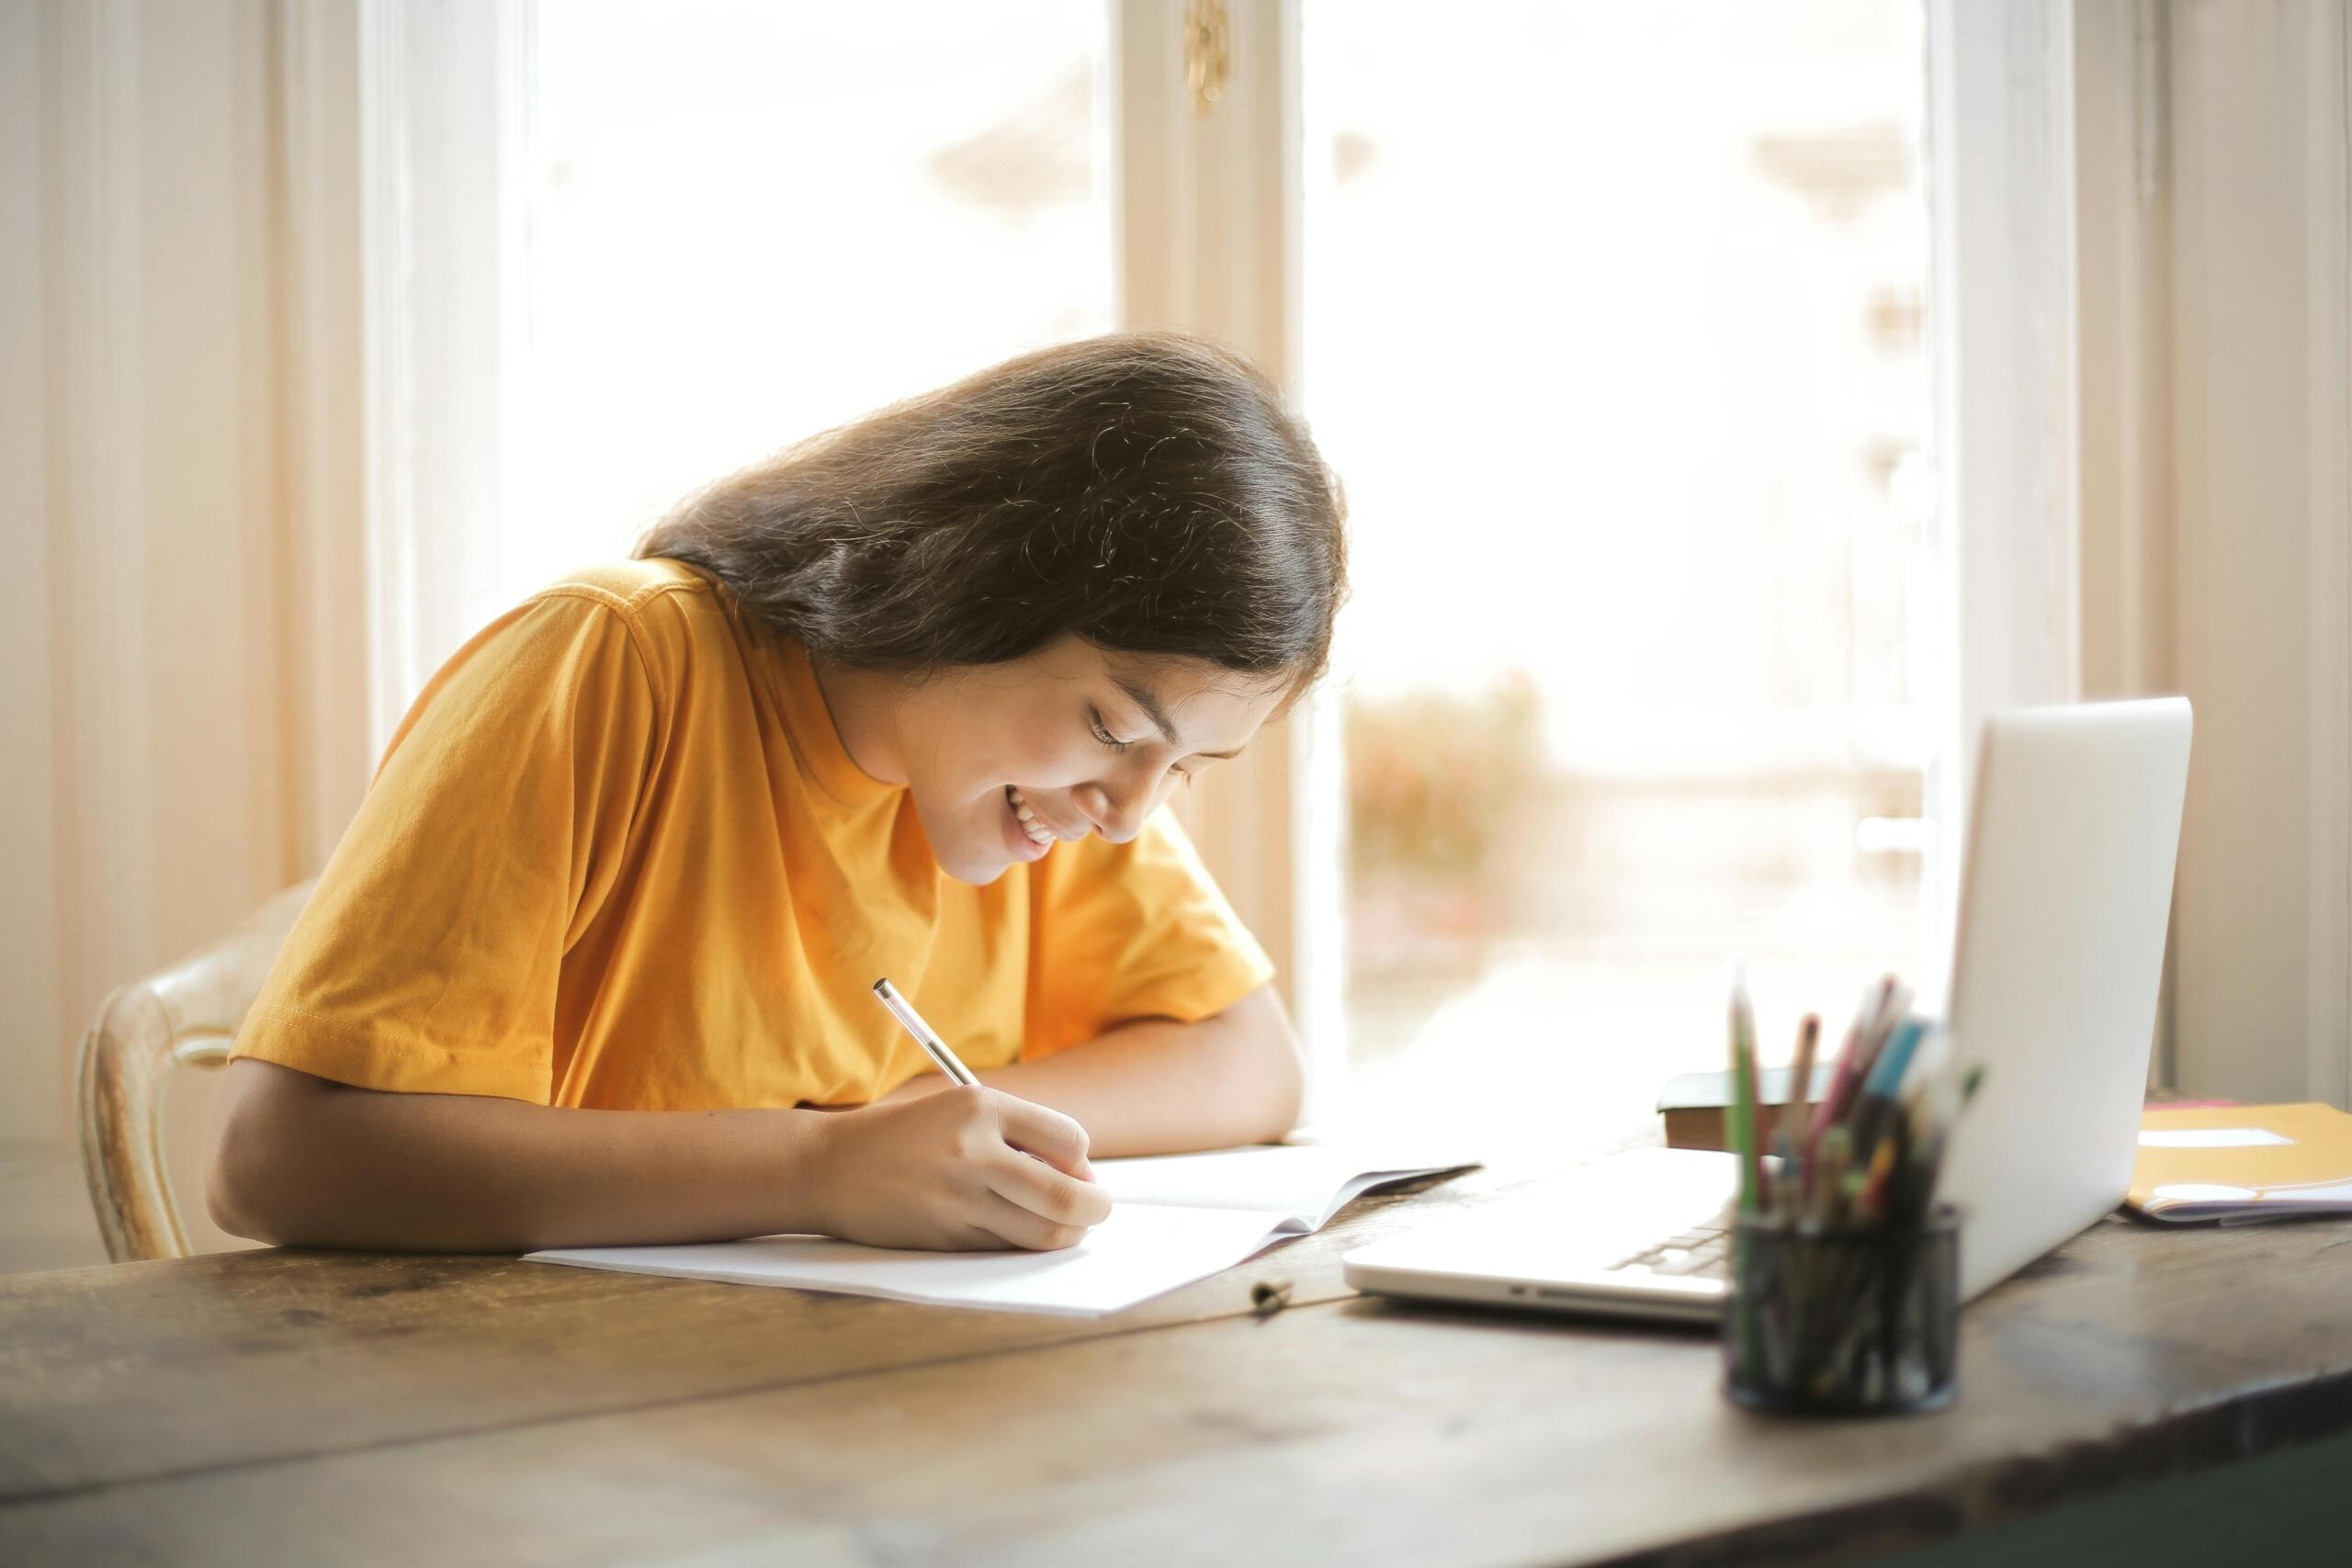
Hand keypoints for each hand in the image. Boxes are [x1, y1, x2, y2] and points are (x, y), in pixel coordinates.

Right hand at [803, 1085, 1109, 1251]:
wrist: (830, 1167)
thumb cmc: (907, 1137)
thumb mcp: (960, 1111)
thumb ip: (1019, 1134)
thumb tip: (1082, 1177)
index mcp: (981, 1107)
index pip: (1070, 1140)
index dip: (1082, 1162)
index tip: (1075, 1170)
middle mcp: (972, 1152)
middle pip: (1067, 1196)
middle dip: (1095, 1208)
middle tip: (1096, 1208)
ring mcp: (958, 1199)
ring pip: (1044, 1232)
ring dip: (1067, 1233)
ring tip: (1064, 1224)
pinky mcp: (946, 1237)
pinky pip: (1007, 1248)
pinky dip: (1024, 1244)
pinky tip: (1015, 1231)